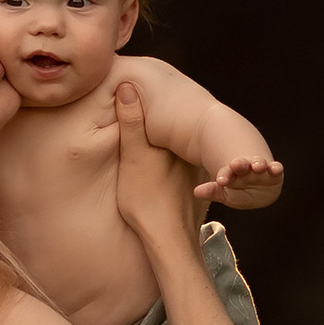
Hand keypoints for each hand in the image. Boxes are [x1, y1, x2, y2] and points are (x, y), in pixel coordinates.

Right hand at [111, 81, 199, 261]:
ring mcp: (196, 171)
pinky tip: (162, 168)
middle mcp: (192, 153)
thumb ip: (132, 122)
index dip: (153, 103)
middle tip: (147, 112)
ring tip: (152, 141)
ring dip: (171, 142)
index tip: (141, 92)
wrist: (168, 239)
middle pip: (176, 129)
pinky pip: (184, 166)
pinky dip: (174, 162)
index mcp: (178, 140)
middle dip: (164, 121)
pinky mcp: (194, 187)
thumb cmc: (147, 199)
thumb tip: (127, 85)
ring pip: (181, 148)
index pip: (168, 113)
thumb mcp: (133, 156)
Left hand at [194, 150, 283, 211]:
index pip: (227, 174)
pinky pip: (276, 169)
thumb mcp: (225, 193)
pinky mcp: (274, 173)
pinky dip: (276, 168)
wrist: (258, 183)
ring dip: (257, 164)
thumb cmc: (238, 189)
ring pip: (258, 164)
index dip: (224, 175)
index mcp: (231, 173)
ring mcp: (260, 169)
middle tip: (234, 165)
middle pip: (241, 165)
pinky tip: (275, 169)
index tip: (221, 179)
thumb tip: (196, 192)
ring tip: (256, 166)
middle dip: (238, 165)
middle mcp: (246, 168)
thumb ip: (213, 191)